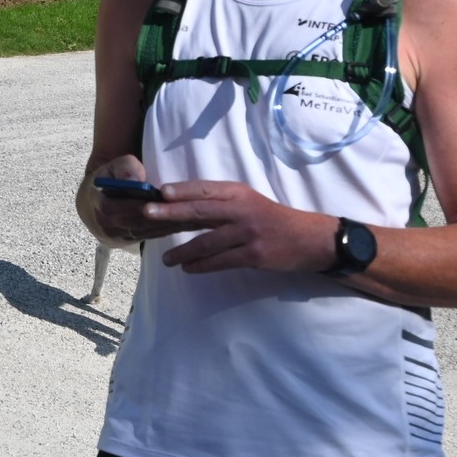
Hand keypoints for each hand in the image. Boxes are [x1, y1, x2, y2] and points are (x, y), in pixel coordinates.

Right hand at [88, 156, 186, 243]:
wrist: (99, 198)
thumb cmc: (110, 178)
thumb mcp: (113, 166)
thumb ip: (124, 167)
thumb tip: (134, 179)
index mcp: (97, 204)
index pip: (115, 207)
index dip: (137, 205)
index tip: (160, 199)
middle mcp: (105, 224)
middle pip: (135, 222)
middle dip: (159, 217)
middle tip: (184, 211)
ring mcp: (117, 235)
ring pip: (145, 231)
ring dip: (167, 226)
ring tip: (190, 218)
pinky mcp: (128, 240)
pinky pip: (150, 236)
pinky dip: (167, 230)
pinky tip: (185, 223)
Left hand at [149, 180, 336, 274]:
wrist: (309, 239)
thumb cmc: (271, 219)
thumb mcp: (248, 202)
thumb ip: (219, 204)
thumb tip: (179, 208)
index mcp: (239, 193)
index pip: (205, 189)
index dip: (182, 190)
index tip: (160, 192)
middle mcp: (242, 210)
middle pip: (200, 210)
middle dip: (171, 212)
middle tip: (147, 214)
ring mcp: (248, 233)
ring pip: (206, 241)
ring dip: (182, 250)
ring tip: (165, 259)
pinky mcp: (254, 254)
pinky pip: (220, 261)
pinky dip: (201, 265)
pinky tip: (187, 268)